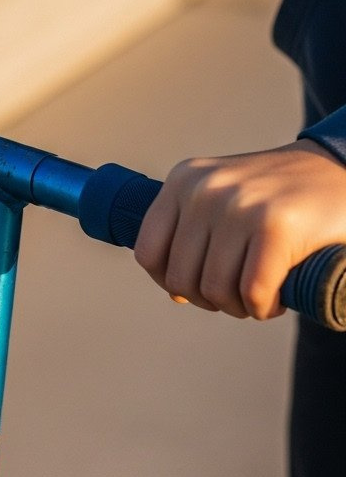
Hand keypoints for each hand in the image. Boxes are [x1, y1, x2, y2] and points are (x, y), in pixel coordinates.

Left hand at [134, 140, 345, 319]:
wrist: (340, 169)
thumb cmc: (278, 195)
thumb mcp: (221, 193)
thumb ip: (190, 229)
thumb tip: (173, 292)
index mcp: (183, 179)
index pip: (149, 253)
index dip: (171, 283)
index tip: (199, 286)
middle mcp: (205, 189)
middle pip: (181, 280)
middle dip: (211, 299)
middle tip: (239, 293)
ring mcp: (240, 206)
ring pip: (215, 291)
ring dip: (240, 307)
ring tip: (259, 294)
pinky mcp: (276, 226)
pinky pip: (252, 293)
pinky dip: (264, 308)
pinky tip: (277, 298)